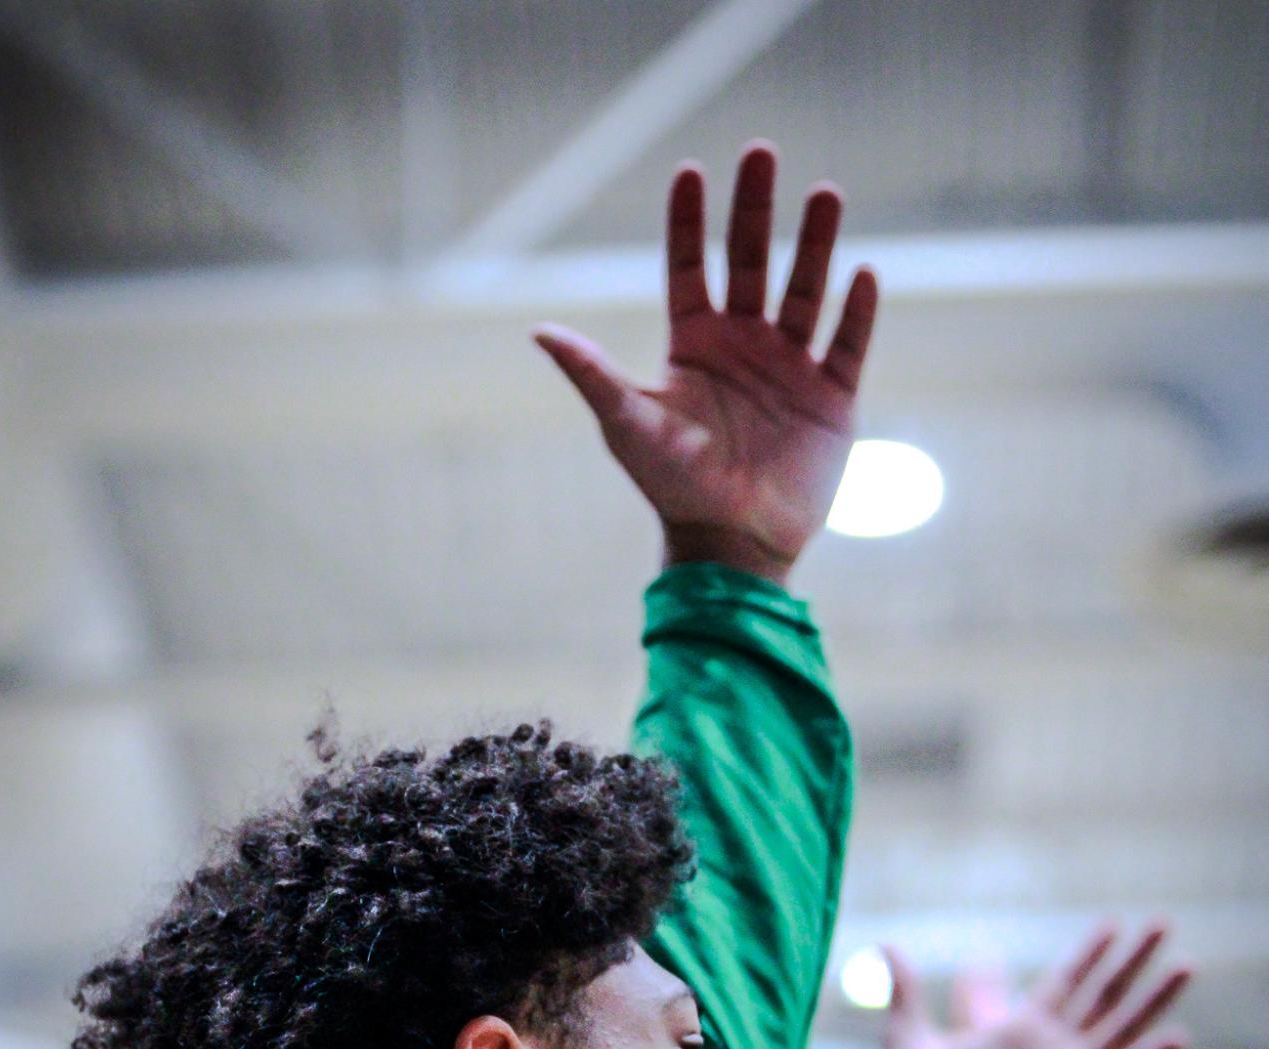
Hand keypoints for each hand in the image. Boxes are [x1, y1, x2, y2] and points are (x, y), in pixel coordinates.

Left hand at [534, 143, 878, 584]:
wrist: (730, 544)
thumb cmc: (672, 488)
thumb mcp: (627, 425)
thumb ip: (592, 374)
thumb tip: (539, 331)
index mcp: (694, 347)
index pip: (691, 269)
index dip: (689, 223)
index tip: (692, 172)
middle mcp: (743, 348)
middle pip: (751, 261)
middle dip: (755, 208)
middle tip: (762, 152)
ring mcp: (790, 370)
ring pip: (805, 291)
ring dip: (814, 243)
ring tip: (825, 193)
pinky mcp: (831, 400)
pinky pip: (848, 345)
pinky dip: (857, 312)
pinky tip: (861, 273)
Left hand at [881, 924, 1192, 1048]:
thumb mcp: (909, 1035)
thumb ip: (906, 990)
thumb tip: (886, 946)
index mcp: (1018, 1027)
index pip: (1066, 979)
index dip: (1089, 952)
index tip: (1112, 922)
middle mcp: (1050, 1046)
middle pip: (1103, 993)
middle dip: (1133, 959)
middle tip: (1162, 923)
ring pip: (1120, 1027)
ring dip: (1154, 997)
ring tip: (1185, 965)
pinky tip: (1177, 1036)